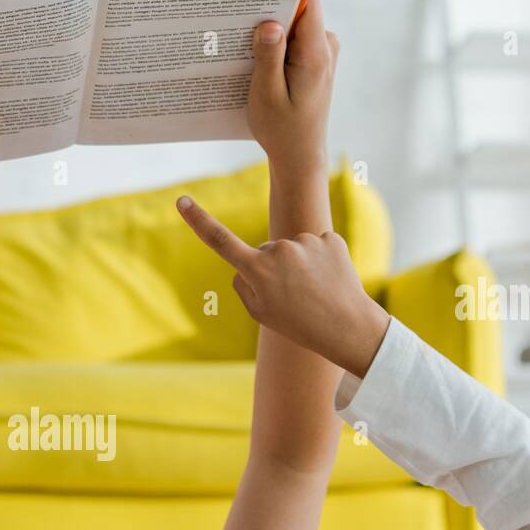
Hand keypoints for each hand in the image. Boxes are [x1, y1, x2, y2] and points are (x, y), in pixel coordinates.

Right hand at [176, 199, 388, 377]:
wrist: (347, 328)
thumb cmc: (299, 325)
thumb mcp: (259, 314)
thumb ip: (244, 284)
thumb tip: (244, 264)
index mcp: (257, 270)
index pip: (220, 241)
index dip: (198, 221)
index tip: (182, 201)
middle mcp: (279, 250)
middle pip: (265, 252)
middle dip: (272, 269)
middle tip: (292, 297)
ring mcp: (306, 242)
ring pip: (292, 249)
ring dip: (299, 266)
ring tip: (313, 291)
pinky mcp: (330, 238)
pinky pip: (315, 247)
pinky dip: (320, 261)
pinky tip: (328, 280)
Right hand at [247, 0, 338, 180]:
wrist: (299, 156)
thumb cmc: (281, 130)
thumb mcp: (267, 95)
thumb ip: (269, 57)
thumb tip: (270, 22)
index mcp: (316, 53)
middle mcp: (325, 46)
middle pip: (297, 9)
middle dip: (269, 12)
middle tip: (239, 19)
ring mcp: (322, 52)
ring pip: (293, 24)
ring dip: (270, 32)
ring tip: (244, 45)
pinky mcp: (315, 59)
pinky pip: (293, 39)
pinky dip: (275, 46)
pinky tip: (255, 60)